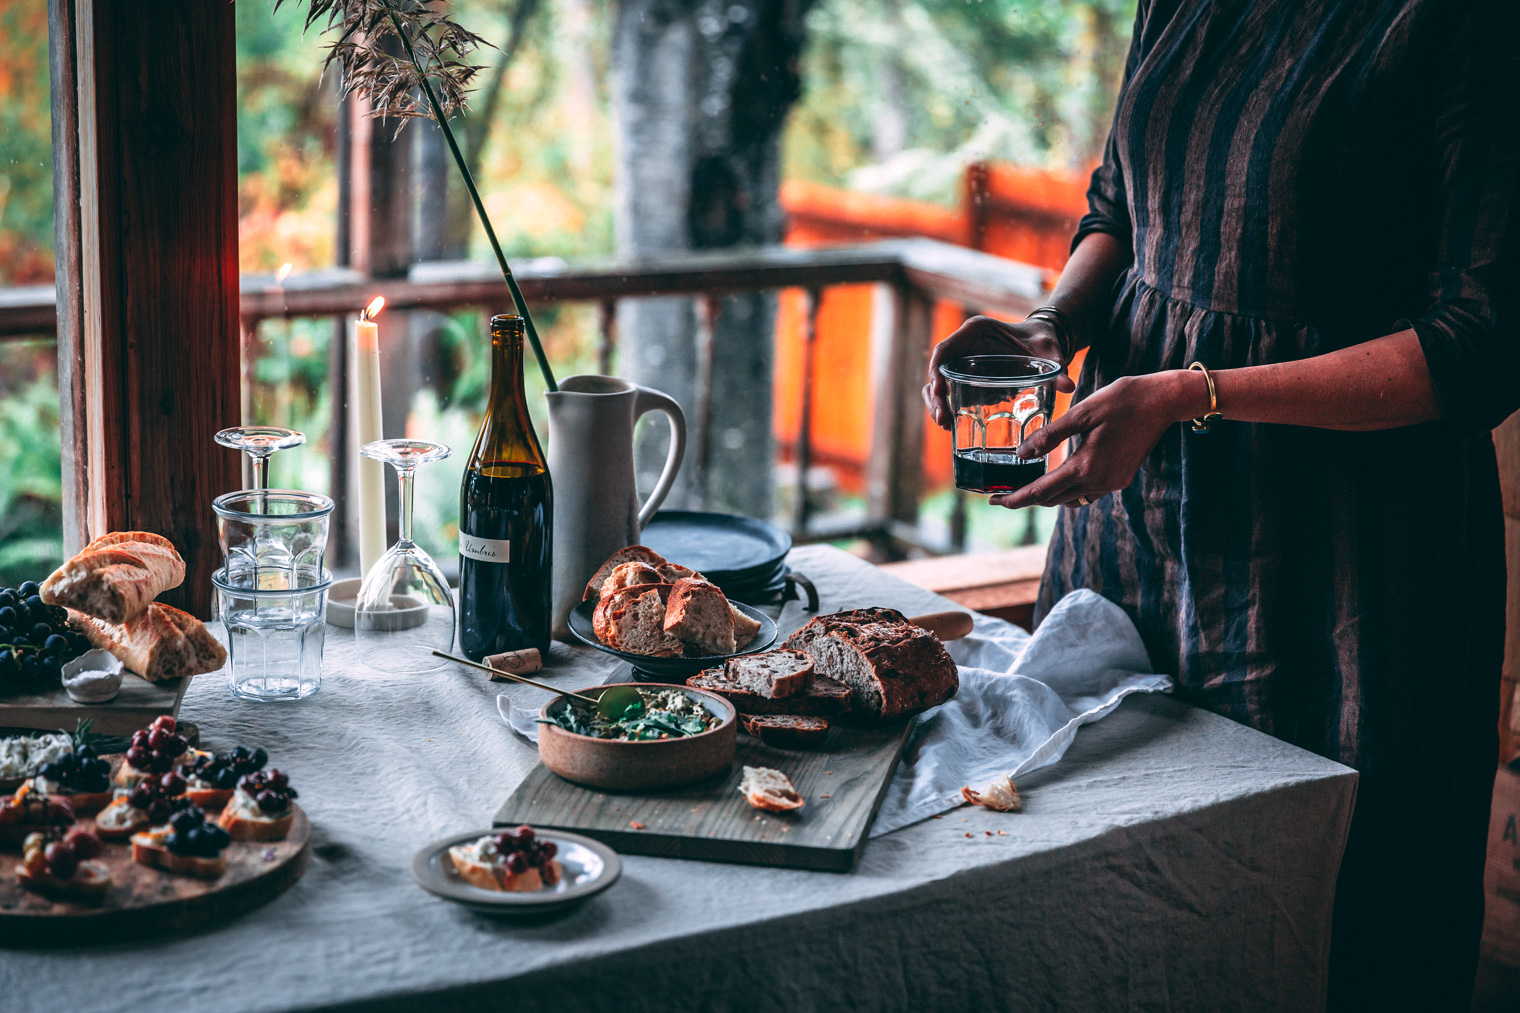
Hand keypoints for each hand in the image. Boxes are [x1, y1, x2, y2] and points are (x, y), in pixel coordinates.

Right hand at [922, 316, 1075, 429]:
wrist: (1042, 343)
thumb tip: (1068, 386)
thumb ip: (1056, 366)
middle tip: (943, 419)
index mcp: (975, 331)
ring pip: (938, 384)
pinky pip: (950, 392)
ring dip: (936, 405)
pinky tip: (951, 427)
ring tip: (945, 426)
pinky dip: (947, 408)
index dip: (936, 371)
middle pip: (937, 371)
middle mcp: (964, 346)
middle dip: (934, 396)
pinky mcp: (967, 378)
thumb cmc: (1043, 340)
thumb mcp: (1049, 350)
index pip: (944, 350)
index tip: (938, 391)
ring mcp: (963, 363)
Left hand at [991, 371, 1195, 509]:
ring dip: (1049, 495)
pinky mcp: (1122, 478)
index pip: (1041, 492)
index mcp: (1086, 467)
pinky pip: (1088, 491)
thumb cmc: (1122, 400)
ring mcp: (1113, 483)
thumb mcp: (1081, 413)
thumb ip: (1050, 436)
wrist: (1164, 401)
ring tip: (1027, 485)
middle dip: (1027, 499)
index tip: (994, 502)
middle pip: (1054, 500)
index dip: (1015, 499)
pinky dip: (1070, 488)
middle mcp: (1100, 482)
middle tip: (1003, 494)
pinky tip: (1059, 476)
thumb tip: (1022, 455)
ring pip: (1072, 498)